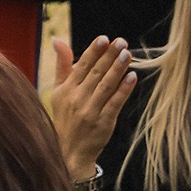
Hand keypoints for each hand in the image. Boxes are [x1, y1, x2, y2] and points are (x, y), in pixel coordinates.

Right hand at [45, 35, 134, 179]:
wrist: (68, 151)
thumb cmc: (65, 117)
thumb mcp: (58, 91)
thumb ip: (62, 66)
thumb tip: (57, 40)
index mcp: (65, 90)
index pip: (81, 66)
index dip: (93, 52)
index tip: (104, 39)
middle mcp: (76, 99)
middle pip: (95, 74)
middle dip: (108, 56)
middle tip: (121, 42)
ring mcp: (90, 111)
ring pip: (106, 86)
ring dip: (117, 69)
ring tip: (127, 54)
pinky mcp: (103, 123)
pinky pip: (115, 103)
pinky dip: (123, 89)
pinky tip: (132, 77)